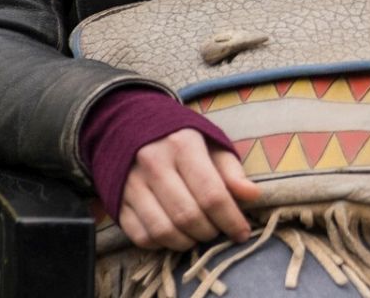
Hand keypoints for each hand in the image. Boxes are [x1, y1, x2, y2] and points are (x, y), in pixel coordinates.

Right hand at [119, 129, 260, 250]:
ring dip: (186, 242)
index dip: (230, 219)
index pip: (211, 194)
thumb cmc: (179, 138)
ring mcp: (130, 184)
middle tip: (218, 231)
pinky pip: (141, 236)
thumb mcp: (210, 143)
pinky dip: (161, 244)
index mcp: (183, 145)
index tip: (242, 233)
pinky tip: (174, 236)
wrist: (130, 125)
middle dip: (210, 232)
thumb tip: (252, 195)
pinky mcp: (116, 201)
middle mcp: (154, 164)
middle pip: (188, 215)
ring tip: (198, 235)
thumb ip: (231, 170)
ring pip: (163, 230)